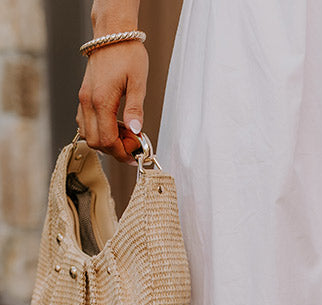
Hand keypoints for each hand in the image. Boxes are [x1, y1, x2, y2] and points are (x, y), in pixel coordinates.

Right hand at [76, 40, 148, 162]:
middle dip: (114, 150)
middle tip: (132, 145)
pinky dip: (99, 130)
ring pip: (88, 135)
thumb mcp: (138, 82)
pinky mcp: (84, 96)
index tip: (136, 153)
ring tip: (125, 134)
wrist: (112, 34)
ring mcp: (83, 99)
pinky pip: (85, 123)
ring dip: (106, 141)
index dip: (121, 152)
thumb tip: (136, 131)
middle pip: (95, 142)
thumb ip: (136, 109)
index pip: (106, 140)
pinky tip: (115, 125)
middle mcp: (88, 102)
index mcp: (101, 100)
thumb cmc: (127, 54)